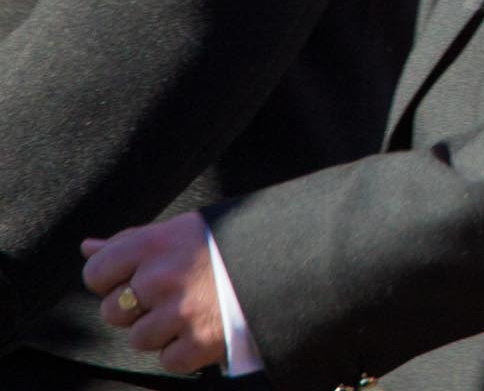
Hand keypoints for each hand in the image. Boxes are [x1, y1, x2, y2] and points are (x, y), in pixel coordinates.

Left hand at [80, 212, 225, 373]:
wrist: (289, 260)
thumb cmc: (229, 243)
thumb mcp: (183, 229)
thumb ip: (132, 240)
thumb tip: (86, 248)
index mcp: (155, 243)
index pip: (96, 271)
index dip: (112, 278)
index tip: (135, 277)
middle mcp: (162, 277)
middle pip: (113, 311)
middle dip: (136, 309)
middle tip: (170, 295)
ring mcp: (180, 312)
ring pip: (139, 339)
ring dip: (161, 332)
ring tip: (192, 311)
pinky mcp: (200, 342)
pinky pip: (168, 360)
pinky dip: (185, 351)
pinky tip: (205, 328)